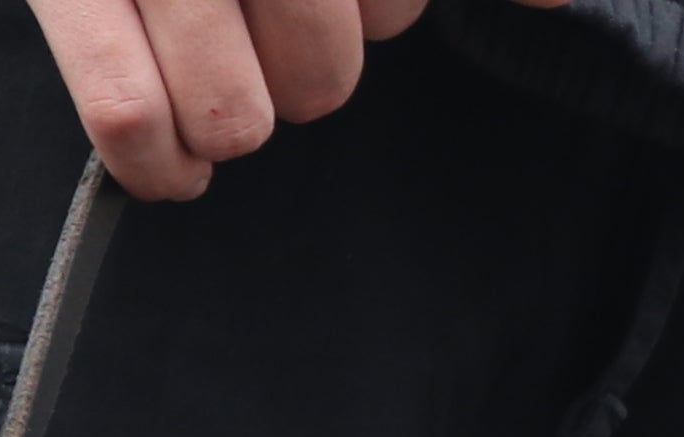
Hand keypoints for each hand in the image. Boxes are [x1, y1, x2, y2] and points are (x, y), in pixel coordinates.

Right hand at [23, 0, 491, 199]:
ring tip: (229, 83)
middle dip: (321, 67)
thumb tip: (558, 3)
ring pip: (236, 113)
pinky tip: (182, 172)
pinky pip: (126, 116)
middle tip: (290, 33)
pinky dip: (161, 166)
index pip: (394, 6)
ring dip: (245, 121)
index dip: (389, 6)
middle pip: (326, 71)